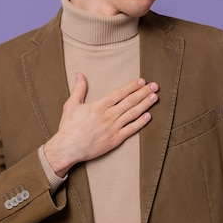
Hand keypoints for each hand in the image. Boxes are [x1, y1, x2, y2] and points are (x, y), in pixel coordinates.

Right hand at [43, 73, 158, 176]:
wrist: (67, 148)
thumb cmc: (68, 127)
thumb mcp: (71, 105)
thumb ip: (78, 89)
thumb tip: (80, 74)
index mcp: (99, 106)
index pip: (119, 93)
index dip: (132, 86)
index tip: (142, 81)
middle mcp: (108, 115)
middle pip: (129, 101)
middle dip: (143, 92)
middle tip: (155, 86)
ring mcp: (112, 128)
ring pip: (132, 114)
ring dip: (145, 105)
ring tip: (155, 97)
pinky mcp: (114, 140)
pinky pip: (130, 130)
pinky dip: (140, 123)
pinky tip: (148, 116)